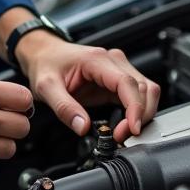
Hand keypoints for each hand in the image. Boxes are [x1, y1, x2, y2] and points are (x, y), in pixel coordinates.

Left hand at [16, 30, 160, 141]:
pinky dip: (137, 112)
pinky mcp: (117, 80)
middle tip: (123, 136)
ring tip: (124, 132)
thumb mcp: (46, 87)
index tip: (133, 128)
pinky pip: (137, 95)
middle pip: (144, 87)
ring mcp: (117, 70)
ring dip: (142, 114)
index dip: (135, 107)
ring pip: (146, 91)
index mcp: (96, 59)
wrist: (43, 53)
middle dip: (140, 115)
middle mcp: (112, 61)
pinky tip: (125, 125)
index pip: (127, 83)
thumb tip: (83, 127)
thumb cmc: (45, 64)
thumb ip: (64, 108)